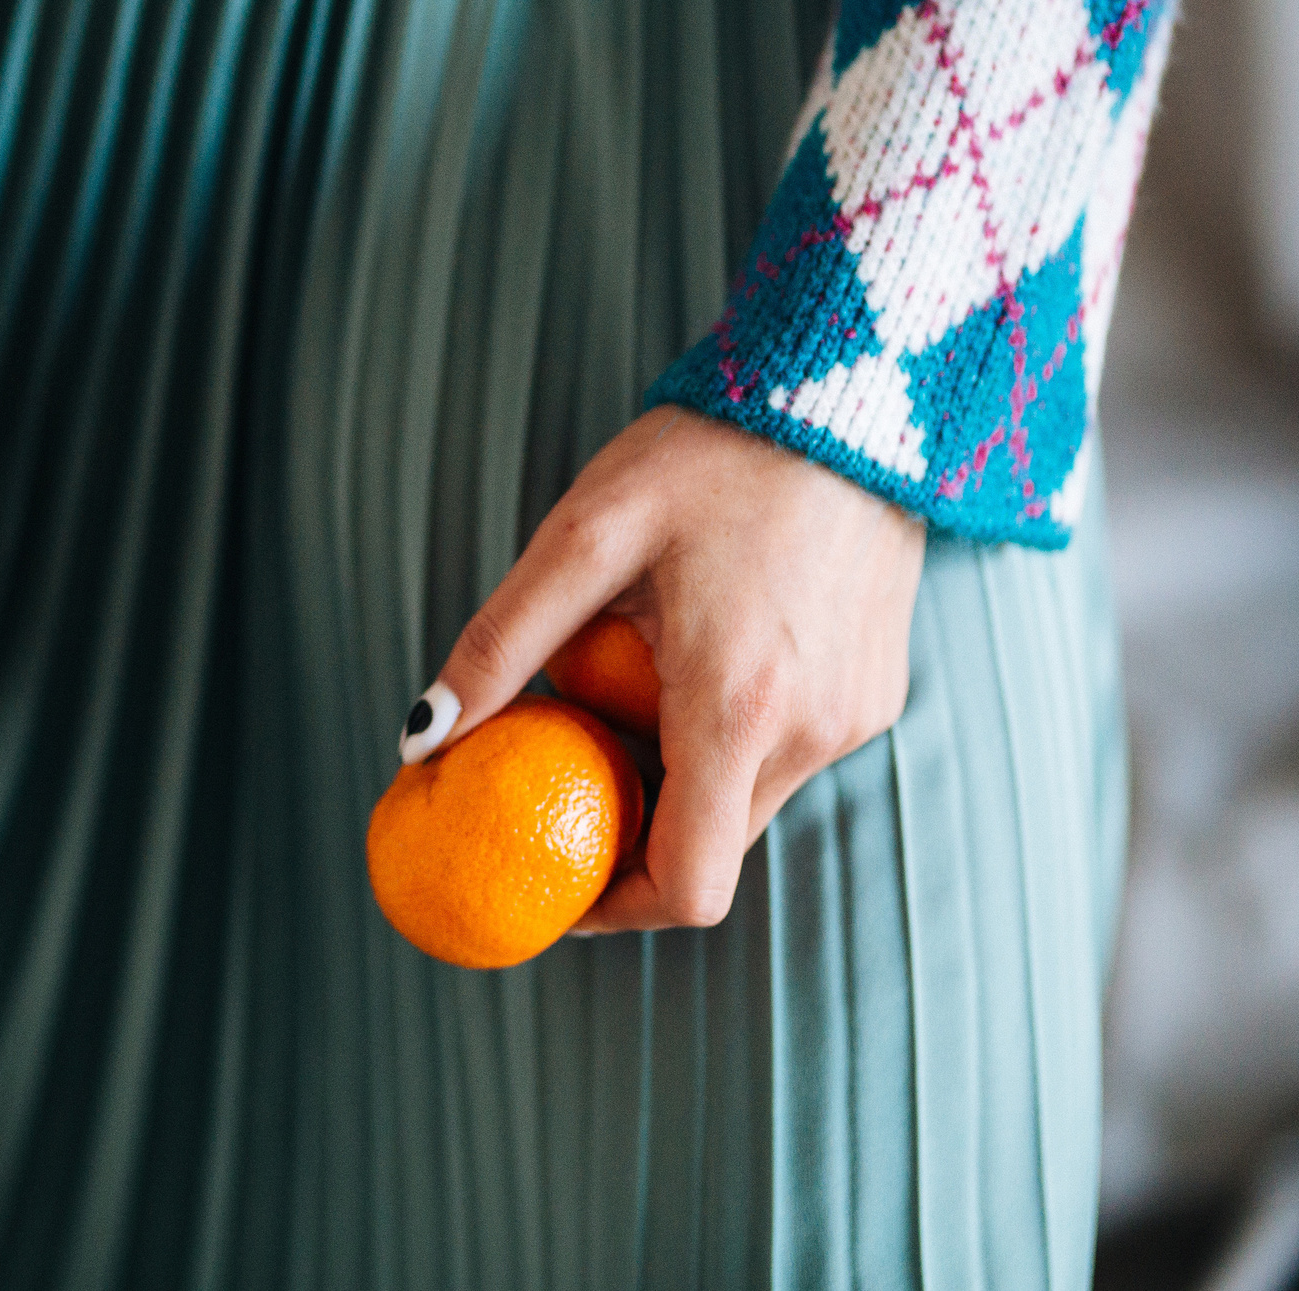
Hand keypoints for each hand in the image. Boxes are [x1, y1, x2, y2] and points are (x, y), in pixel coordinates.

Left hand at [417, 408, 923, 930]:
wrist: (851, 392)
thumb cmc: (709, 455)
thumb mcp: (584, 537)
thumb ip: (500, 644)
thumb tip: (420, 739)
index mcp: (738, 709)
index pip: (689, 885)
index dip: (613, 906)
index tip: (553, 882)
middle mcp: (813, 730)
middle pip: (712, 843)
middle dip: (633, 824)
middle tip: (565, 760)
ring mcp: (858, 714)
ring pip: (749, 795)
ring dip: (682, 771)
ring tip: (633, 673)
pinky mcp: (878, 689)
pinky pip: (789, 746)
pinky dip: (732, 731)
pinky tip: (697, 645)